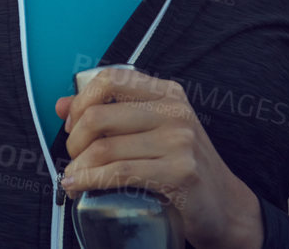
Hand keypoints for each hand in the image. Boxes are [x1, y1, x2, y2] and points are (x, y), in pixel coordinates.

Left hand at [54, 67, 263, 248]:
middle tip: (74, 158)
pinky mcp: (179, 173)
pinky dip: (89, 181)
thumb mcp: (152, 131)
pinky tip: (78, 187)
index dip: (81, 101)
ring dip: (78, 167)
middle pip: (99, 116)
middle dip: (74, 141)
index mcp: (168, 93)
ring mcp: (180, 142)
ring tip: (72, 178)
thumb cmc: (183, 167)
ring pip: (105, 148)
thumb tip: (62, 106)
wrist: (227, 207)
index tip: (73, 125)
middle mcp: (175, 112)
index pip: (109, 80)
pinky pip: (119, 173)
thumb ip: (111, 114)